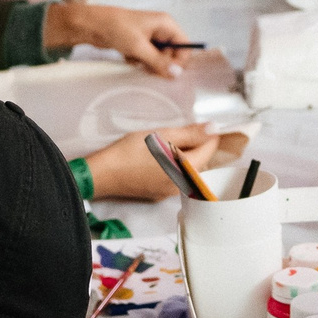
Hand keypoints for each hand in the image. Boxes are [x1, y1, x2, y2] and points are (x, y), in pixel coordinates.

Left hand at [43, 3, 190, 74]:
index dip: (179, 61)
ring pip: (158, 57)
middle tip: (147, 68)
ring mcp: (149, 36)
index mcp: (166, 24)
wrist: (91, 25)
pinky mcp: (139, 42)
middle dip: (160, 63)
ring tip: (135, 59)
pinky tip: (128, 56)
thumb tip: (177, 73)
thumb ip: (159, 61)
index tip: (169, 74)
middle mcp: (161, 29)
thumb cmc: (117, 29)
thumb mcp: (139, 47)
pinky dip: (139, 60)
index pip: (184, 45)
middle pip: (172, 53)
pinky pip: (147, 57)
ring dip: (148, 63)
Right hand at [80, 124, 250, 200]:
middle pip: (201, 162)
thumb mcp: (161, 136)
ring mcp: (171, 192)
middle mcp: (182, 185)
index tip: (205, 123)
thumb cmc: (130, 152)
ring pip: (188, 170)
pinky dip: (175, 165)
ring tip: (171, 140)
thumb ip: (189, 133)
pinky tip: (161, 155)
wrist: (103, 174)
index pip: (209, 150)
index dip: (209, 135)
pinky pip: (176, 177)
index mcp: (186, 170)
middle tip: (185, 130)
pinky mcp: (159, 194)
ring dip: (186, 155)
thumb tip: (214, 128)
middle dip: (198, 145)